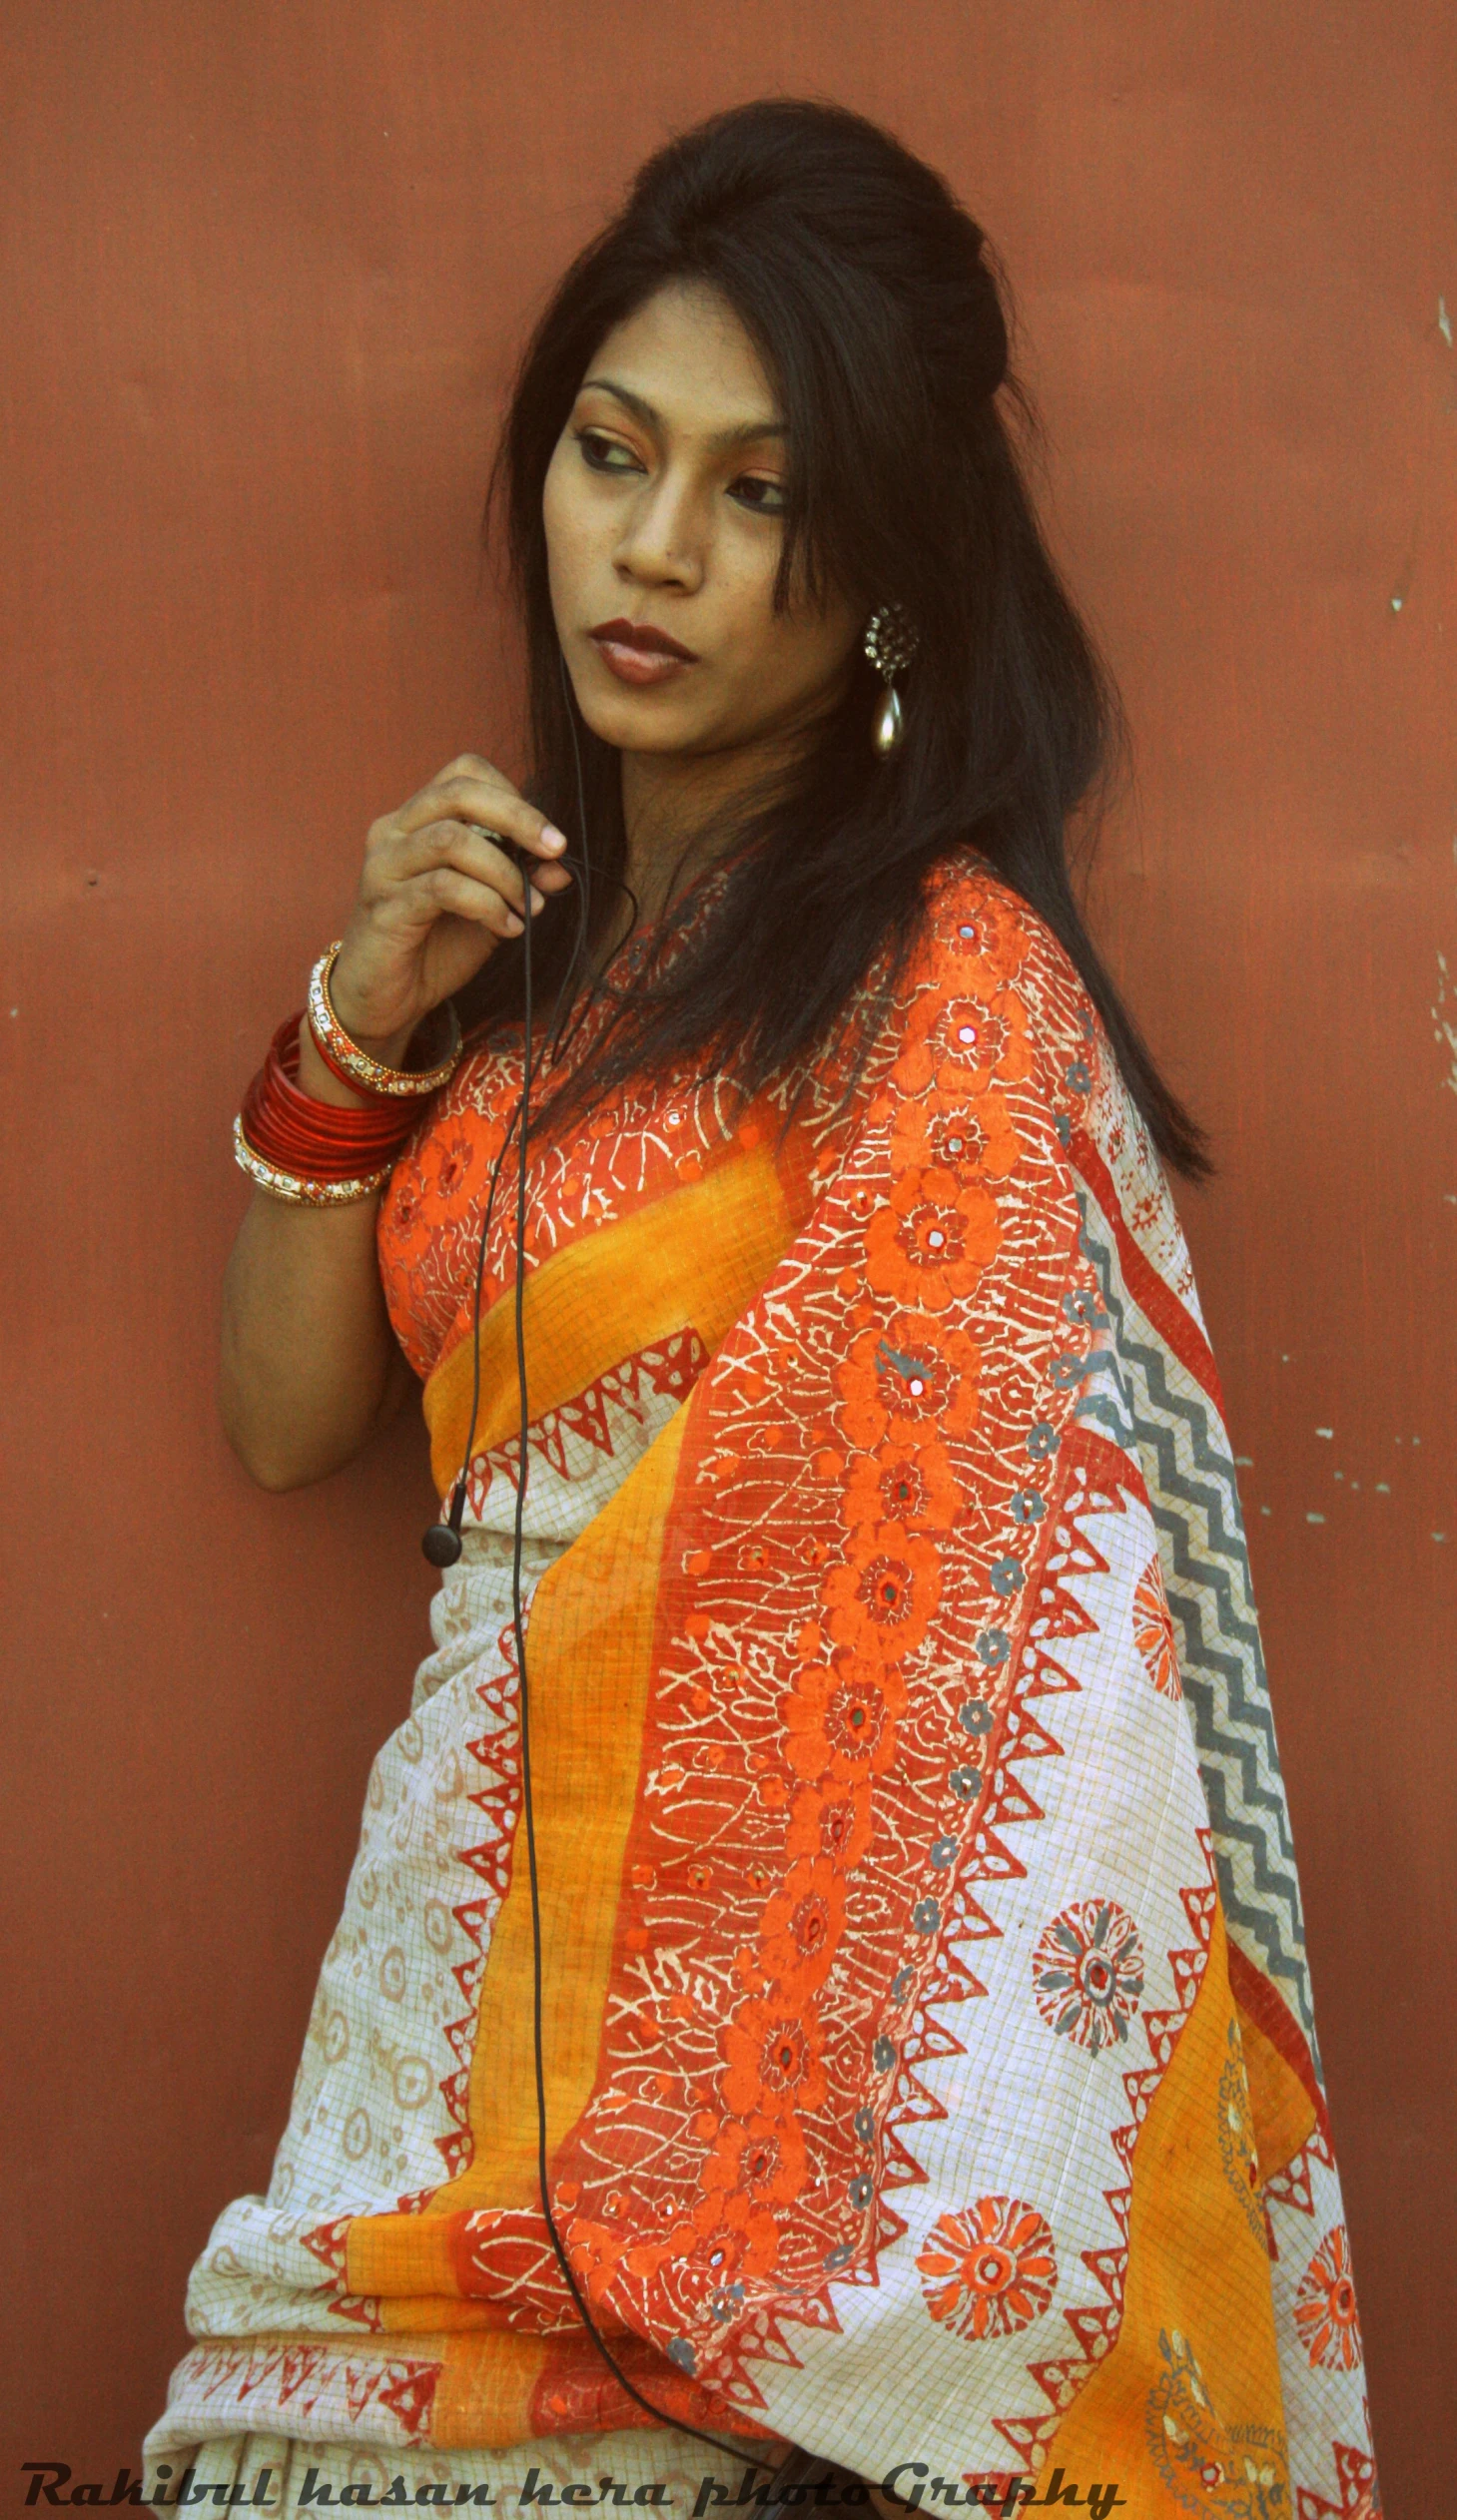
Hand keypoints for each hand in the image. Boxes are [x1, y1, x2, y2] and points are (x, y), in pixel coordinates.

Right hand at [325, 754, 573, 1058]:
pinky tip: (508, 927)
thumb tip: (561, 867)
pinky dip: (487, 904)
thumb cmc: (435, 945)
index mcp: (417, 818)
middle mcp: (393, 830)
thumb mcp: (490, 905)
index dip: (512, 796)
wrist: (385, 999)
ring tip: (528, 905)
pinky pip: (443, 888)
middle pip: (458, 793)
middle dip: (518, 817)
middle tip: (555, 850)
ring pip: (451, 839)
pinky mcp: (385, 905)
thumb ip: (520, 880)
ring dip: (504, 871)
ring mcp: (384, 865)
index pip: (464, 773)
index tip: (546, 838)